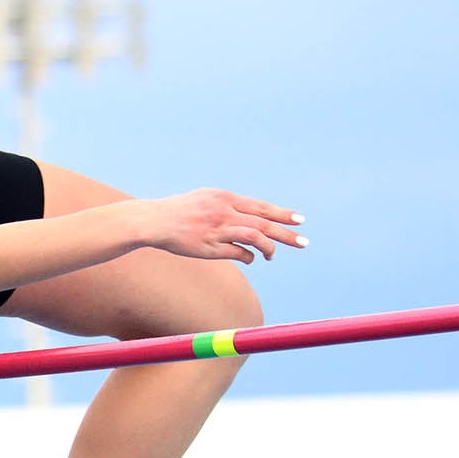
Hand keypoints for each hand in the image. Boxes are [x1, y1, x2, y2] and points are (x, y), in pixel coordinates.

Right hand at [142, 188, 306, 263]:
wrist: (154, 220)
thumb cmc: (180, 210)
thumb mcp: (206, 197)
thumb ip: (228, 204)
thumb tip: (249, 215)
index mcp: (225, 198)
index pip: (261, 207)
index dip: (282, 214)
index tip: (299, 220)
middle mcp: (224, 212)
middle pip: (264, 223)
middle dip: (286, 233)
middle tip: (304, 242)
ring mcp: (218, 230)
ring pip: (255, 237)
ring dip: (269, 248)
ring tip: (273, 256)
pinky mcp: (210, 247)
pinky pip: (238, 253)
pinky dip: (249, 257)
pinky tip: (251, 259)